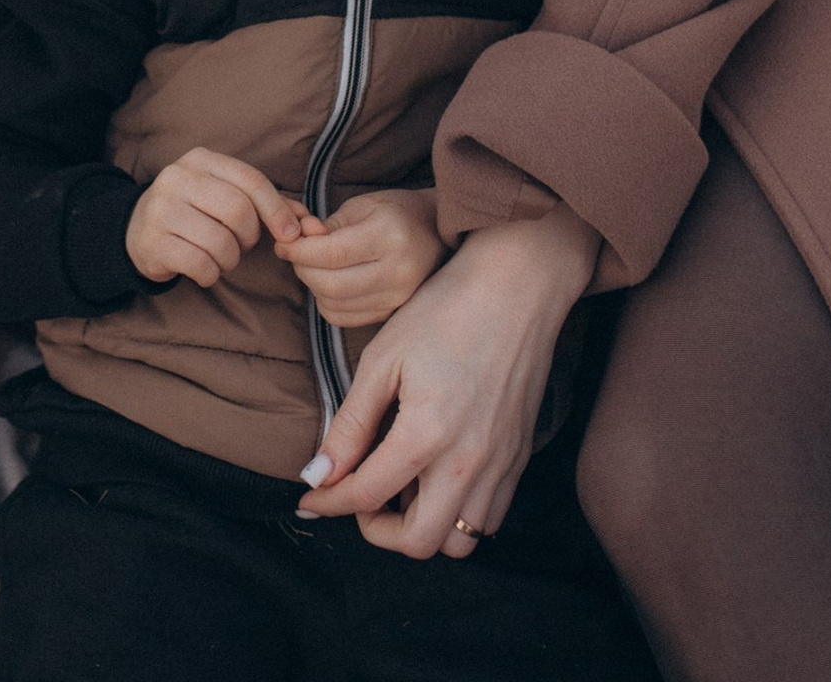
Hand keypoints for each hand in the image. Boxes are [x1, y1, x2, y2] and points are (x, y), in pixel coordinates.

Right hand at [125, 147, 316, 287]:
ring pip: (220, 242)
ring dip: (230, 259)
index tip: (290, 234)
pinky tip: (203, 268)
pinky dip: (211, 274)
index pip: (251, 180)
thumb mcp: (226, 196)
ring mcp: (161, 208)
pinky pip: (201, 265)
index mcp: (201, 160)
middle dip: (249, 237)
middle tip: (241, 244)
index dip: (277, 210)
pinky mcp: (152, 241)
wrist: (137, 230)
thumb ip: (268, 205)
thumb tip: (308, 222)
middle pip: (238, 211)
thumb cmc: (195, 212)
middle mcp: (177, 177)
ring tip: (221, 256)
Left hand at [275, 188, 447, 327]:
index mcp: (389, 237)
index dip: (299, 250)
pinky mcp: (393, 313)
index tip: (283, 242)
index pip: (331, 254)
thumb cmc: (396, 212)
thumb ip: (329, 226)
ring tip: (314, 264)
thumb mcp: (363, 206)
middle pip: (330, 284)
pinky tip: (330, 282)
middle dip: (302, 268)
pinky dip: (327, 302)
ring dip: (312, 285)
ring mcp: (398, 298)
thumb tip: (297, 242)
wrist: (438, 233)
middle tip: (295, 252)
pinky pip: (346, 318)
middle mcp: (397, 273)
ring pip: (334, 305)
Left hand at [295, 203, 598, 560]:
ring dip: (421, 527)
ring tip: (398, 485)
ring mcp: (500, 465)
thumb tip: (318, 474)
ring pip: (458, 541)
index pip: (367, 495)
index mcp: (428, 434)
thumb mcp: (384, 359)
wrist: (515, 288)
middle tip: (358, 496)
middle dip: (377, 529)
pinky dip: (456, 515)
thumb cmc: (444, 312)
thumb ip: (351, 423)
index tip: (310, 497)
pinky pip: (489, 517)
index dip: (330, 501)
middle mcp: (469, 462)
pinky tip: (434, 475)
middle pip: (418, 542)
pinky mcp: (519, 458)